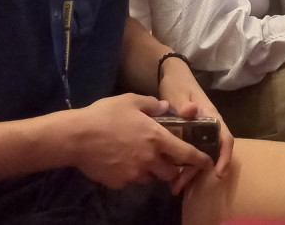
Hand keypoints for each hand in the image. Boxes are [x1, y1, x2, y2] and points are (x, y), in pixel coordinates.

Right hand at [68, 94, 211, 191]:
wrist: (76, 137)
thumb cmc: (105, 114)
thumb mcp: (130, 100)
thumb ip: (152, 104)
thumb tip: (166, 107)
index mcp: (156, 138)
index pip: (186, 153)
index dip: (199, 159)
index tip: (207, 163)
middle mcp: (150, 159)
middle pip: (171, 172)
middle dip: (172, 167)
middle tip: (166, 158)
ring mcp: (135, 174)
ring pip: (152, 177)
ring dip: (152, 170)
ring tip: (141, 157)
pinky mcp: (120, 183)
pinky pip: (133, 180)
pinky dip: (132, 173)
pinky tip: (121, 161)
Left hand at [157, 61, 233, 183]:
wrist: (172, 76)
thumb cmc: (179, 84)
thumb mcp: (180, 92)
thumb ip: (185, 103)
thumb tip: (192, 110)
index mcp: (211, 117)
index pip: (225, 138)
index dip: (225, 156)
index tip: (218, 172)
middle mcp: (208, 128)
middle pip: (210, 153)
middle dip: (199, 172)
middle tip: (181, 186)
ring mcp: (199, 132)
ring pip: (199, 156)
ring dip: (189, 172)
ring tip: (173, 186)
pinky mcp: (189, 135)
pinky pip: (190, 153)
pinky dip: (182, 165)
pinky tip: (170, 174)